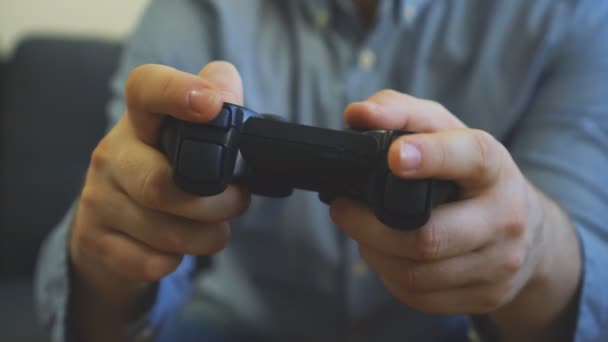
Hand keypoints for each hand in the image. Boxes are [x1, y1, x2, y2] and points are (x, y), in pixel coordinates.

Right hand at [69, 62, 249, 339]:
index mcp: (139, 119)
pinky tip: (178, 248)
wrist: (111, 230)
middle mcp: (111, 154)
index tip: (210, 103)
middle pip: (160, 183)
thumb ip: (217, 101)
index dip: (176, 91)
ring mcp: (99, 200)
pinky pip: (152, 262)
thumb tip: (228, 94)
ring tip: (215, 227)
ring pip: (164, 230)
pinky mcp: (98, 243)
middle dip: (215, 203)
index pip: (145, 88)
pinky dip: (178, 260)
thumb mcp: (187, 132)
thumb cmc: (165, 172)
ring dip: (206, 235)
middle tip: (237, 202)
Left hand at [331, 90, 580, 339]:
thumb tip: (357, 115)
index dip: (431, 157)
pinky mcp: (486, 297)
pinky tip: (385, 256)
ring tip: (362, 231)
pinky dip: (389, 276)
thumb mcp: (444, 133)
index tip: (394, 157)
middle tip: (341, 208)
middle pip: (428, 237)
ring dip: (374, 252)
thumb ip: (400, 113)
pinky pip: (420, 297)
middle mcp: (505, 218)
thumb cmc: (470, 175)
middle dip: (370, 226)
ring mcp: (498, 264)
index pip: (470, 158)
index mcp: (495, 168)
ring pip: (416, 274)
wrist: (525, 231)